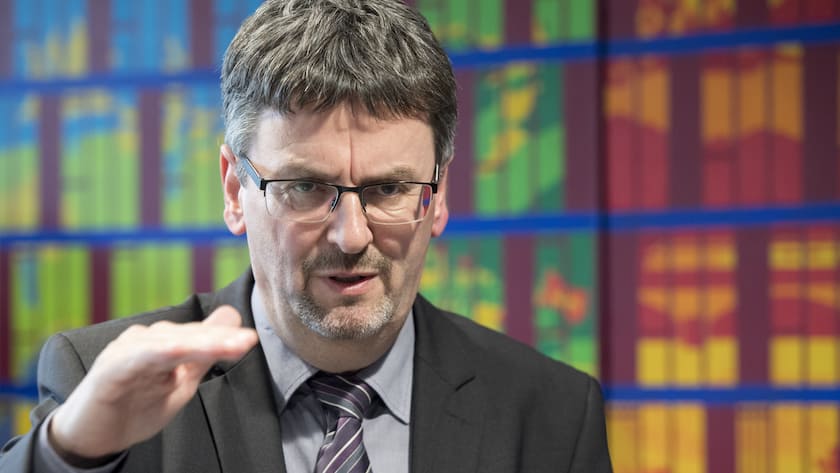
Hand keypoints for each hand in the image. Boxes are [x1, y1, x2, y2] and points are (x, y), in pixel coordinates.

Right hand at [48, 305, 258, 462]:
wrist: (92, 435)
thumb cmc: (135, 405)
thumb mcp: (180, 383)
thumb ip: (205, 352)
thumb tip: (232, 318)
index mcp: (164, 343)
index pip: (199, 336)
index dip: (226, 337)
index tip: (250, 339)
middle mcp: (146, 341)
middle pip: (186, 335)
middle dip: (217, 338)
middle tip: (245, 340)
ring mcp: (126, 353)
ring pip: (166, 342)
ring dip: (196, 342)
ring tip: (223, 345)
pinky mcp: (109, 370)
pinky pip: (134, 358)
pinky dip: (155, 352)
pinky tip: (175, 351)